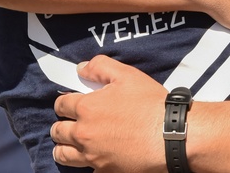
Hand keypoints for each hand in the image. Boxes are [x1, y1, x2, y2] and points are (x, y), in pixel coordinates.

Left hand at [52, 56, 165, 172]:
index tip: (67, 104)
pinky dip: (87, 165)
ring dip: (63, 148)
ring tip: (67, 146)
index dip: (63, 103)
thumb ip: (100, 67)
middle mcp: (84, 134)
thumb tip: (81, 68)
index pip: (61, 105)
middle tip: (65, 125)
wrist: (170, 135)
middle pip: (58, 132)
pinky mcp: (105, 171)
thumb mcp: (126, 75)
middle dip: (60, 126)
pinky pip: (87, 171)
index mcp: (86, 108)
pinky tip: (93, 160)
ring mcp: (93, 156)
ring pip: (64, 155)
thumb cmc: (150, 104)